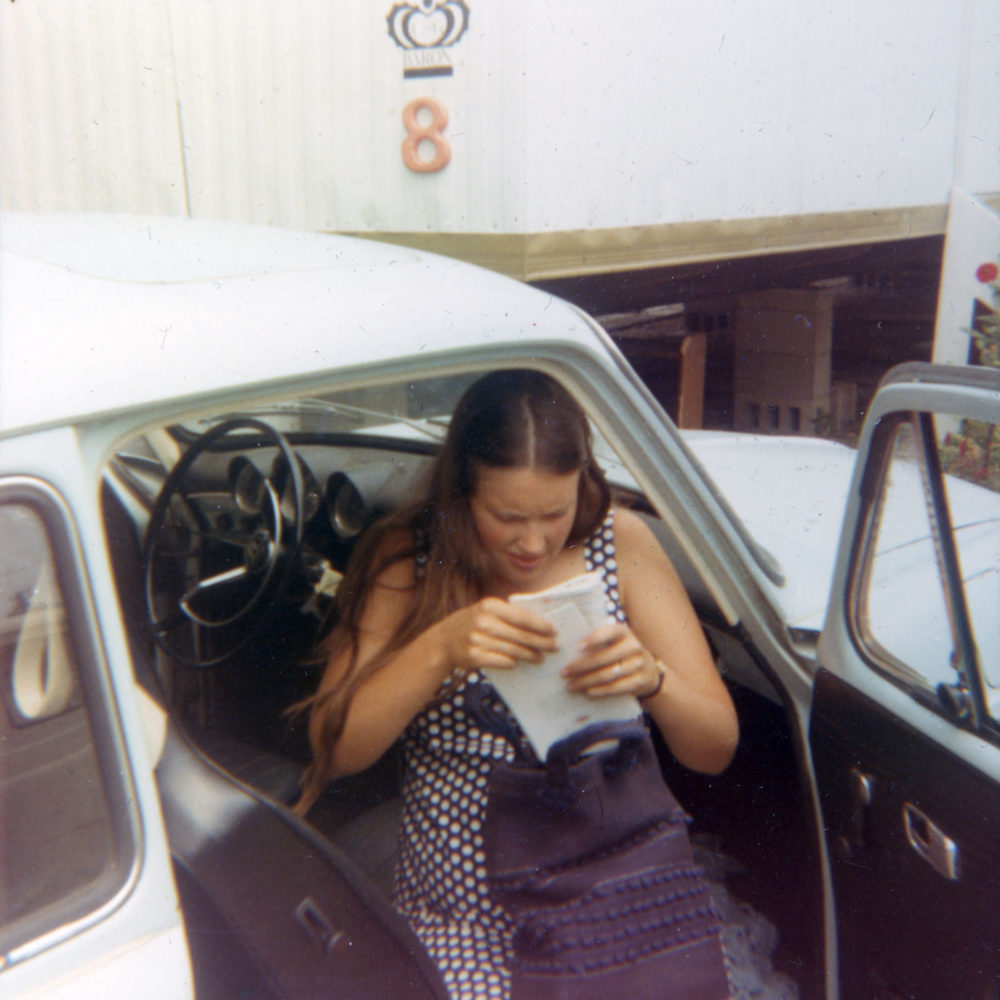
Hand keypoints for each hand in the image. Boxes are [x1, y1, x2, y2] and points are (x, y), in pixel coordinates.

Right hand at [436, 597, 557, 673]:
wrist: (445, 640)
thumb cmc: (474, 623)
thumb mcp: (488, 610)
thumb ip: (510, 614)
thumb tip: (542, 623)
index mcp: (490, 605)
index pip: (522, 616)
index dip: (540, 625)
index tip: (554, 630)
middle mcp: (483, 621)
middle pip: (520, 635)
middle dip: (541, 642)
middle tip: (554, 646)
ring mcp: (477, 640)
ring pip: (514, 650)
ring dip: (530, 655)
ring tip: (540, 657)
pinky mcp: (474, 657)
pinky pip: (502, 661)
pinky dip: (513, 663)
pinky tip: (519, 662)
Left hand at [561, 621, 660, 699]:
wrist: (649, 671)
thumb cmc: (622, 653)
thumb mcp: (615, 641)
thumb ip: (599, 639)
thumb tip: (569, 647)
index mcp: (624, 632)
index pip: (609, 632)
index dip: (594, 639)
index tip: (578, 647)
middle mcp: (633, 646)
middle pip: (603, 657)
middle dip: (581, 666)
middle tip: (564, 672)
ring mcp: (639, 664)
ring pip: (607, 674)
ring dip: (586, 681)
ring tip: (570, 685)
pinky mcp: (640, 681)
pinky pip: (616, 687)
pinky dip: (600, 690)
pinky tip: (587, 691)